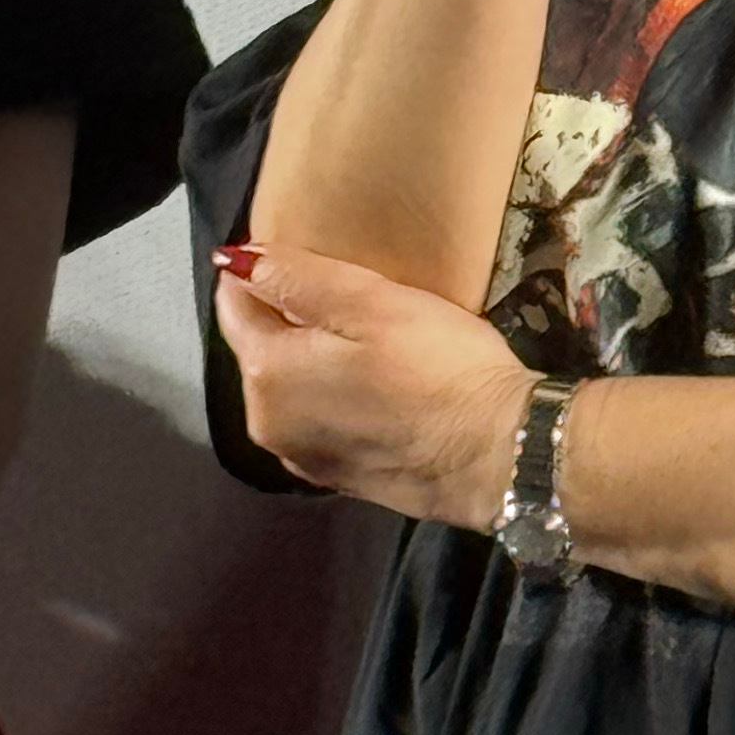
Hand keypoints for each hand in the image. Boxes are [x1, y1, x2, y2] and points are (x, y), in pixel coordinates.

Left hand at [214, 242, 532, 522]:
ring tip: (368, 339)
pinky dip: (335, 397)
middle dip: (289, 318)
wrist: (502, 457)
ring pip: (290, 387)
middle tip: (353, 296)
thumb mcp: (370, 302)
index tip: (309, 256)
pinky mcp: (337, 479)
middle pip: (259, 349)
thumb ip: (294, 276)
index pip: (233, 305)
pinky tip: (379, 387)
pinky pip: (319, 420)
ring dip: (314, 359)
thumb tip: (232, 260)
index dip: (263, 272)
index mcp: (267, 374)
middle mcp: (267, 423)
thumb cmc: (440, 368)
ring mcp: (301, 457)